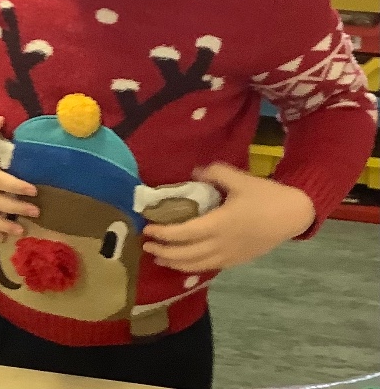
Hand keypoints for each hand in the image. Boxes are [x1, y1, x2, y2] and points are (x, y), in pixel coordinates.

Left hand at [143, 164, 315, 271]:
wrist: (293, 215)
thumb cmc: (265, 195)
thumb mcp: (239, 178)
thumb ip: (214, 172)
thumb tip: (192, 171)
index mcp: (219, 224)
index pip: (184, 234)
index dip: (163, 234)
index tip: (148, 228)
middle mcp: (221, 245)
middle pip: (185, 255)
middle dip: (163, 252)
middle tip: (146, 245)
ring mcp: (229, 256)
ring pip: (196, 265)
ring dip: (174, 263)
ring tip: (158, 258)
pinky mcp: (236, 261)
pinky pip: (208, 267)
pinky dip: (191, 267)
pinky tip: (183, 262)